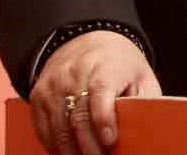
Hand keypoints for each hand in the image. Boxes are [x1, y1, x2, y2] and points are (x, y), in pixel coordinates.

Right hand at [30, 30, 161, 154]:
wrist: (87, 42)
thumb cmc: (119, 66)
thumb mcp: (141, 77)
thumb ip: (144, 103)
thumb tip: (147, 131)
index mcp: (105, 66)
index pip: (101, 92)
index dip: (104, 118)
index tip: (109, 140)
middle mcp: (75, 73)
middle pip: (78, 116)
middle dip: (89, 146)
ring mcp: (53, 85)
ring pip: (58, 127)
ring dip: (72, 151)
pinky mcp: (39, 95)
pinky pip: (44, 129)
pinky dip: (56, 146)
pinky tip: (71, 152)